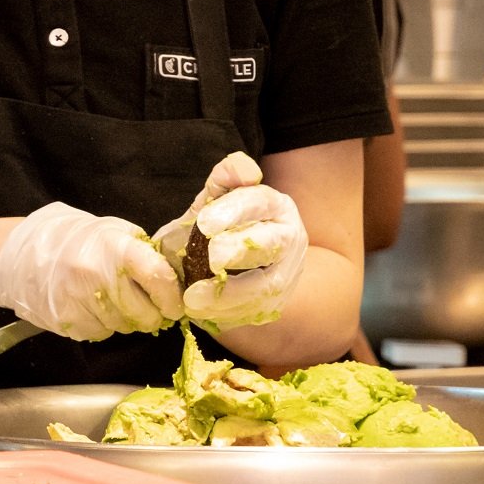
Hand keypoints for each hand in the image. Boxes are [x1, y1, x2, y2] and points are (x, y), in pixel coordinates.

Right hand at [0, 201, 182, 339]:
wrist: (24, 251)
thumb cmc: (76, 240)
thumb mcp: (113, 232)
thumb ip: (144, 253)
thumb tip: (177, 280)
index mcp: (116, 247)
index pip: (160, 278)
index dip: (172, 298)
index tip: (173, 304)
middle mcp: (99, 274)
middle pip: (146, 315)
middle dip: (150, 315)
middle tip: (142, 303)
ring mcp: (81, 299)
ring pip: (125, 328)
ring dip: (124, 320)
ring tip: (108, 298)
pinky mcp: (68, 320)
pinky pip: (100, 334)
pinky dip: (101, 325)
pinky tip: (89, 306)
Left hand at [155, 152, 306, 330]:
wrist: (231, 261)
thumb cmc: (219, 221)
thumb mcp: (216, 196)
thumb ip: (225, 178)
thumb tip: (244, 168)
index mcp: (275, 205)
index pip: (259, 202)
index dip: (233, 212)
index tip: (204, 223)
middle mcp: (289, 237)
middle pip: (271, 244)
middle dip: (240, 251)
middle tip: (211, 258)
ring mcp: (287, 273)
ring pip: (266, 285)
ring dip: (230, 294)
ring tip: (193, 298)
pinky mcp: (278, 302)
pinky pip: (257, 312)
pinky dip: (229, 314)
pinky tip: (203, 314)